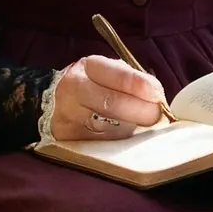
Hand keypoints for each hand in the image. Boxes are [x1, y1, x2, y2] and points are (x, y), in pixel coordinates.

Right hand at [49, 55, 167, 141]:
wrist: (54, 102)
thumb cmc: (92, 85)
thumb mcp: (108, 72)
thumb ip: (132, 80)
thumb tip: (157, 96)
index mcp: (88, 67)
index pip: (117, 76)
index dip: (140, 86)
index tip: (158, 96)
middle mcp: (75, 89)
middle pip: (112, 103)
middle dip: (141, 111)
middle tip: (156, 116)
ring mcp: (69, 116)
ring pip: (107, 127)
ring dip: (132, 128)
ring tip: (144, 127)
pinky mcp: (68, 138)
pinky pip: (100, 144)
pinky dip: (119, 142)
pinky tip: (128, 138)